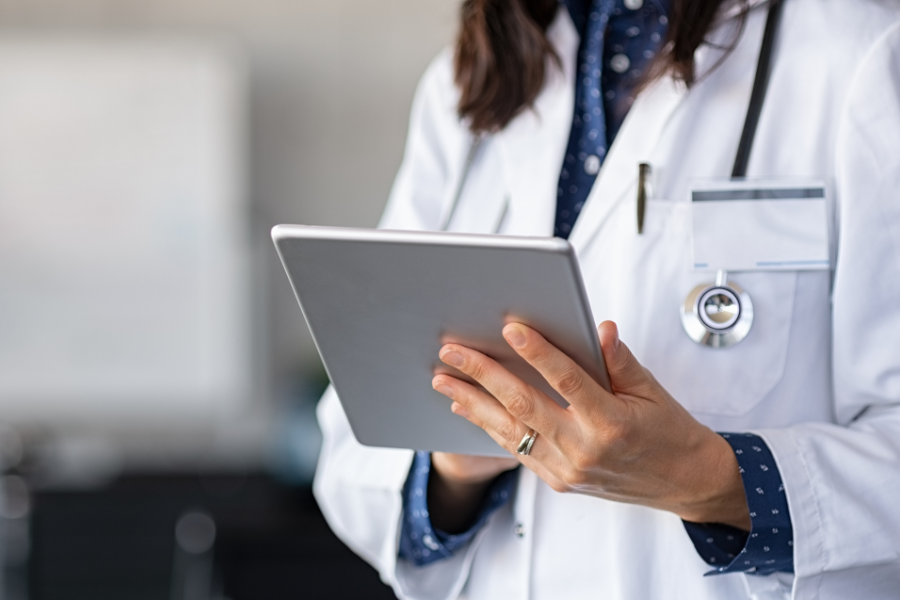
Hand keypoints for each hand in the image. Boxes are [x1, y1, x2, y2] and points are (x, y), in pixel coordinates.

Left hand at [431, 321, 750, 530]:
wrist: (684, 482)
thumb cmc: (669, 431)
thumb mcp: (651, 390)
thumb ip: (619, 360)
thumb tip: (598, 327)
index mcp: (612, 423)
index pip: (568, 380)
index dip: (538, 353)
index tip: (511, 329)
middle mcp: (585, 450)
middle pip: (524, 405)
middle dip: (483, 374)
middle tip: (453, 351)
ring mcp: (567, 470)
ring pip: (510, 430)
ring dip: (473, 401)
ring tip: (443, 378)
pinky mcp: (558, 481)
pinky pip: (517, 449)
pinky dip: (489, 426)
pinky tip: (467, 406)